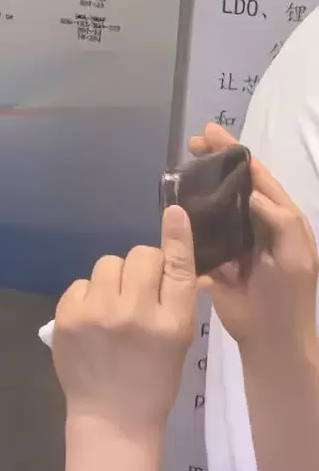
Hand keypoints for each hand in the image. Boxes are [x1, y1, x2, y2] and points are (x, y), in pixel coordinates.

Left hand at [52, 204, 199, 440]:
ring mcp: (98, 313)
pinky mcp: (67, 316)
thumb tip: (169, 265)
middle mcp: (135, 312)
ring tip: (113, 306)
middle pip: (139, 256)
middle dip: (141, 265)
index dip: (177, 237)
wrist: (112, 417)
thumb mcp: (177, 344)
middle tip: (139, 287)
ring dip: (113, 278)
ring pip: (106, 264)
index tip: (174, 212)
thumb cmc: (152, 381)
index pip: (177, 268)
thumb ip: (172, 304)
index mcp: (172, 323)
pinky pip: (80, 283)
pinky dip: (88, 295)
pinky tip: (92, 319)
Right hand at [192, 129, 318, 363]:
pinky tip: (174, 200)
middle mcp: (257, 224)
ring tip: (181, 163)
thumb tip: (250, 191)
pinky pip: (200, 227)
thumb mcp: (296, 258)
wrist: (269, 338)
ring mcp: (235, 239)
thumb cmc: (287, 297)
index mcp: (281, 221)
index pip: (259, 178)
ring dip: (200, 181)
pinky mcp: (214, 255)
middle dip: (216, 159)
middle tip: (192, 141)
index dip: (237, 153)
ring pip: (217, 201)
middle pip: (236, 183)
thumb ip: (282, 221)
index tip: (211, 132)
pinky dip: (188, 211)